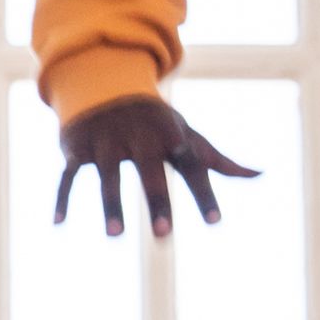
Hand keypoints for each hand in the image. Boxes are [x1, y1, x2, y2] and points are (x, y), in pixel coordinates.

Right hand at [49, 92, 257, 236]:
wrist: (106, 84)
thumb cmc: (157, 122)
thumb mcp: (188, 136)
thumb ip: (219, 161)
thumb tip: (260, 174)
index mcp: (170, 136)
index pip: (192, 166)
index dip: (204, 193)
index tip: (215, 222)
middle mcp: (138, 137)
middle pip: (149, 172)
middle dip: (157, 201)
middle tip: (164, 235)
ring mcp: (106, 140)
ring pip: (108, 175)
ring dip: (110, 204)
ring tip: (116, 235)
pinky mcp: (77, 146)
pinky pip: (69, 174)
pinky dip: (62, 197)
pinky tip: (59, 223)